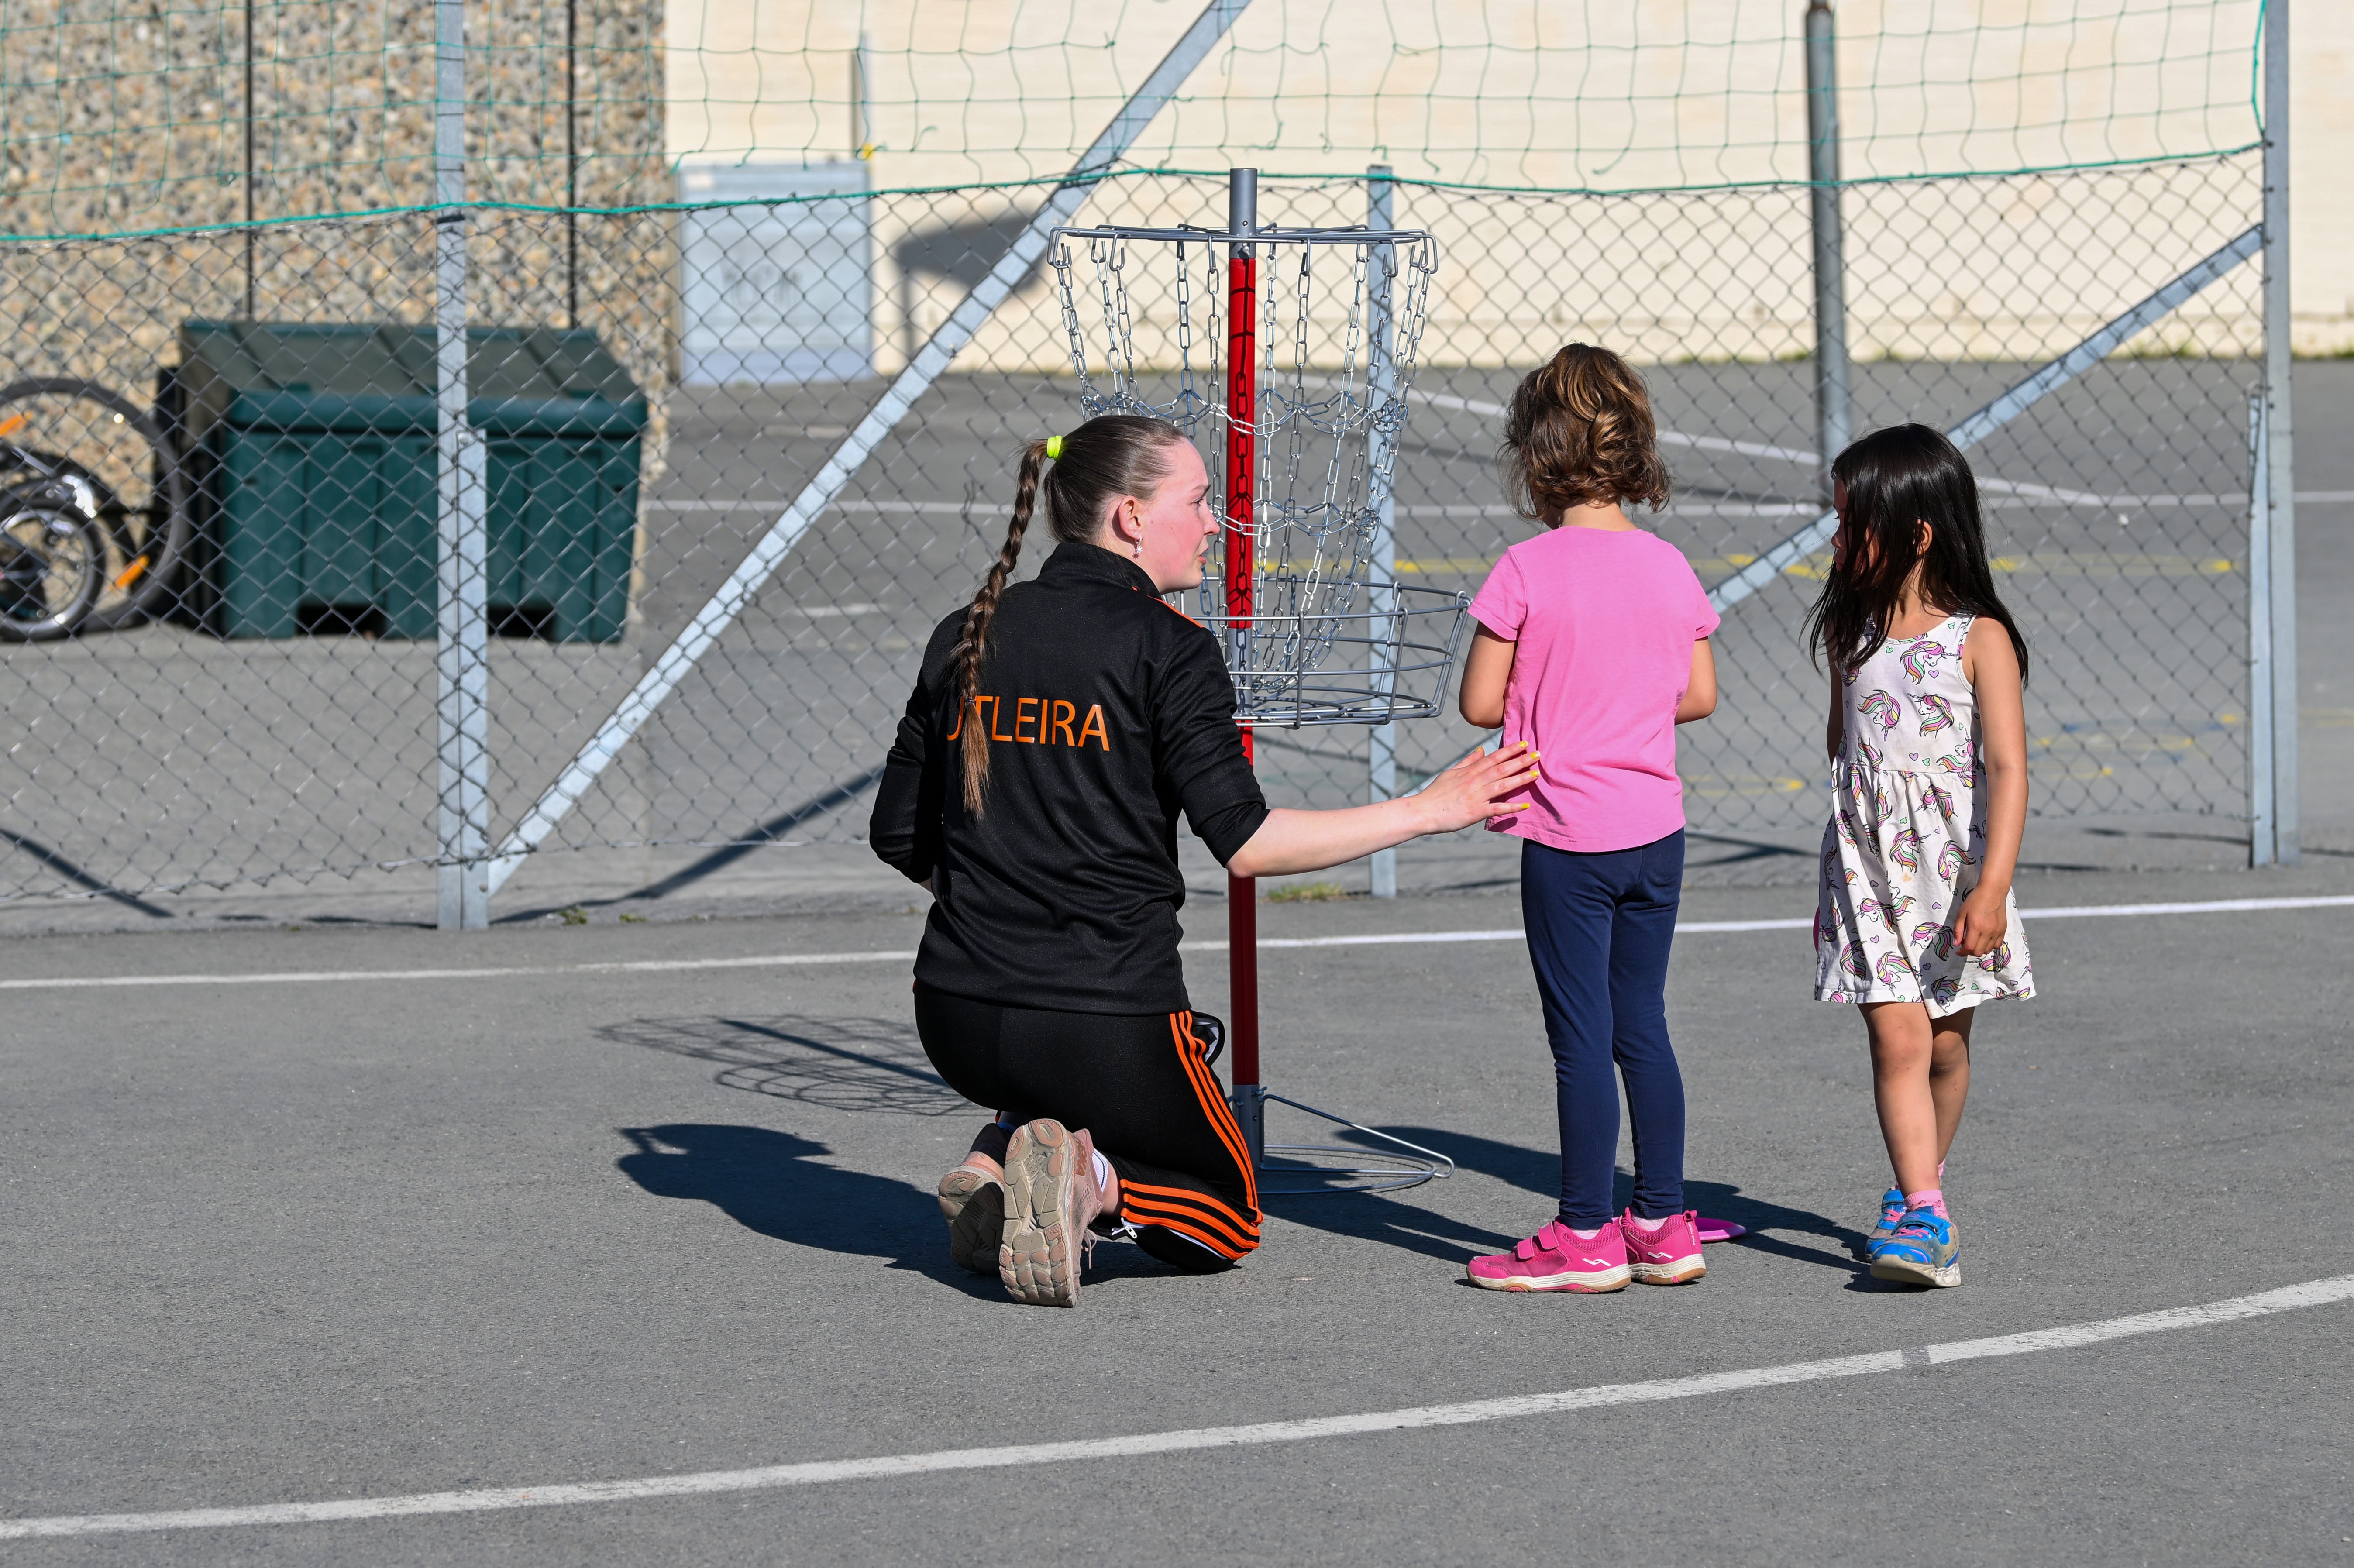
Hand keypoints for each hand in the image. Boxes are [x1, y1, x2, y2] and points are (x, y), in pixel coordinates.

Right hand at [1415, 741, 1537, 833]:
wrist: (1424, 811)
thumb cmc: (1436, 793)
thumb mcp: (1451, 772)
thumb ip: (1468, 761)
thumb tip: (1481, 750)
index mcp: (1470, 771)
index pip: (1494, 757)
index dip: (1510, 750)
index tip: (1524, 743)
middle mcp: (1475, 781)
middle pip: (1502, 768)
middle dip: (1521, 761)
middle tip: (1538, 754)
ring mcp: (1477, 796)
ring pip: (1503, 785)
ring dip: (1520, 779)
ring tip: (1536, 774)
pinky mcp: (1477, 812)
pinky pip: (1497, 808)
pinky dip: (1512, 807)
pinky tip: (1525, 805)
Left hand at [1951, 885, 2007, 957]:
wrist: (1992, 892)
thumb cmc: (1974, 901)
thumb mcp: (1961, 914)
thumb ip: (1958, 930)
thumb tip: (1956, 944)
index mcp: (1976, 927)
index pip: (1969, 948)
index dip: (1962, 952)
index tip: (1958, 951)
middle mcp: (1988, 931)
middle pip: (1978, 952)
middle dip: (1969, 952)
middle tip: (1965, 945)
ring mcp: (1997, 931)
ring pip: (1988, 950)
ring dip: (1979, 949)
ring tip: (1975, 941)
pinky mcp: (2003, 930)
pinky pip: (1996, 945)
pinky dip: (1989, 946)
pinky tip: (1984, 939)